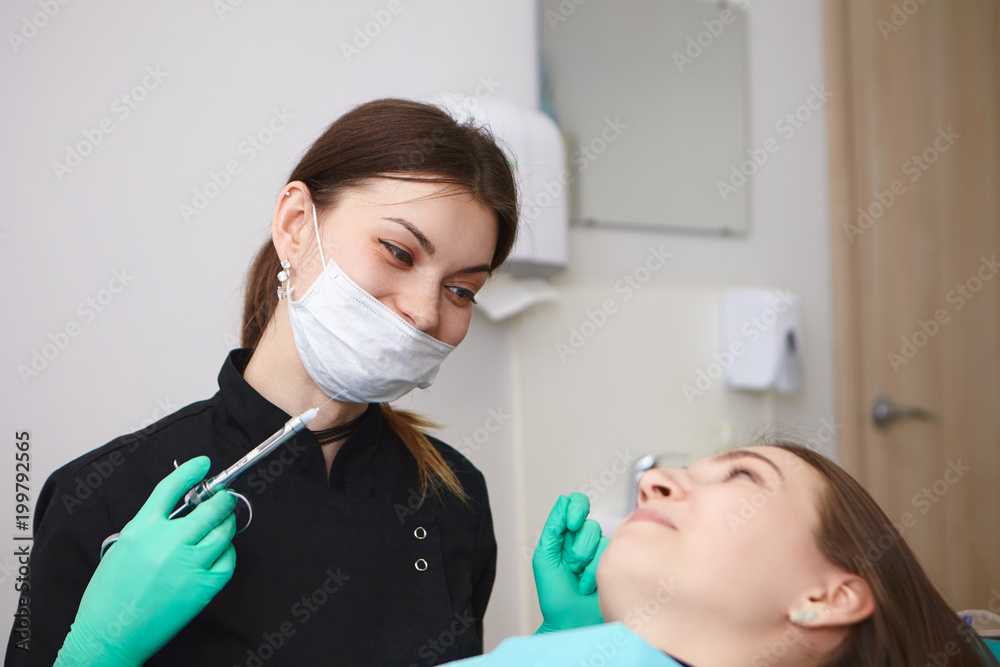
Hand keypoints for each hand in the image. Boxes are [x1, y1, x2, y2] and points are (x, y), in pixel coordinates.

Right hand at [55, 457, 236, 666]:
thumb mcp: (122, 547)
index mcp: (142, 529)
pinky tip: (219, 553)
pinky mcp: (202, 587)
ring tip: (222, 524)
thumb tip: (178, 512)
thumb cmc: (109, 594)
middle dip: (222, 499)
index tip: (203, 464)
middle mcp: (167, 543)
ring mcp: (188, 564)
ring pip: (223, 531)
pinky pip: (227, 561)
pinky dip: (227, 552)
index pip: (170, 488)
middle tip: (224, 498)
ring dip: (227, 523)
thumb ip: (149, 526)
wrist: (109, 634)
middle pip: (210, 508)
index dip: (190, 472)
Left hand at [532, 492, 608, 632]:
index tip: (572, 524)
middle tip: (571, 565)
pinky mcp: (615, 565)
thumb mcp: (545, 557)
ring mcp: (601, 553)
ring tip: (579, 580)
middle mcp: (585, 540)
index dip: (577, 507)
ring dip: (585, 563)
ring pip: (600, 540)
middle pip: (589, 524)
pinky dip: (594, 573)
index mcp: (566, 535)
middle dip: (577, 547)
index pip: (576, 504)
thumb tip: (563, 500)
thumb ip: (554, 528)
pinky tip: (590, 587)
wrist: (570, 622)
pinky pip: (609, 556)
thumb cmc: (554, 594)